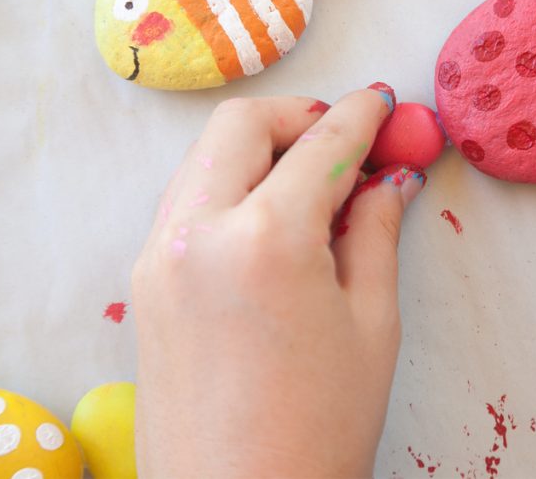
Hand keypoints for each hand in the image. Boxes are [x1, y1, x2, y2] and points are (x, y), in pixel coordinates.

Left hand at [131, 89, 425, 477]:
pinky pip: (188, 202)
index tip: (383, 104)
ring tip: (316, 186)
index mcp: (265, 240)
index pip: (321, 144)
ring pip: (206, 158)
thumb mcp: (370, 323)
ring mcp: (159, 257)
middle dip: (299, 117)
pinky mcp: (145, 283)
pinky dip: (232, 188)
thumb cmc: (316, 430)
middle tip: (346, 139)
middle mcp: (198, 233)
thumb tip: (389, 180)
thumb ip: (375, 233)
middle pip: (242, 126)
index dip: (362, 117)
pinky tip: (274, 221)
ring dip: (262, 151)